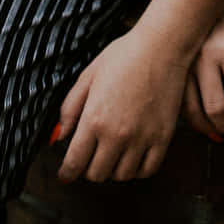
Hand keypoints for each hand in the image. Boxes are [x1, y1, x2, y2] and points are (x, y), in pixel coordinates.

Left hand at [53, 28, 189, 183]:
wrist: (162, 46)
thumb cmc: (124, 56)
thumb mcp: (88, 76)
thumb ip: (70, 108)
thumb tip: (60, 136)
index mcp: (94, 119)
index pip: (75, 163)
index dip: (67, 174)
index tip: (66, 175)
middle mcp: (117, 134)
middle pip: (96, 174)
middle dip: (88, 169)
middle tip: (89, 158)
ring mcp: (142, 138)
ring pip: (121, 176)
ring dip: (113, 169)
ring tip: (111, 155)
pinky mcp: (163, 138)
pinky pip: (147, 170)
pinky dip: (137, 170)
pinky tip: (133, 157)